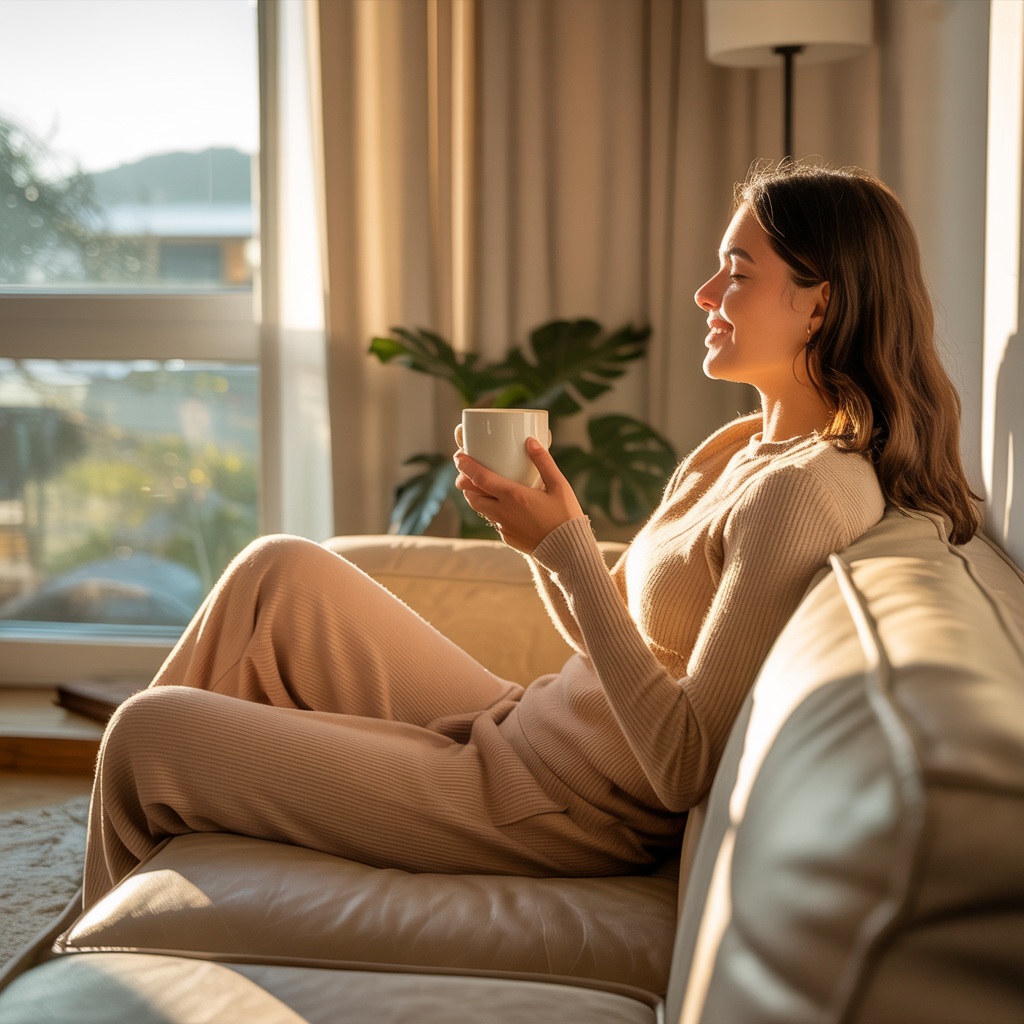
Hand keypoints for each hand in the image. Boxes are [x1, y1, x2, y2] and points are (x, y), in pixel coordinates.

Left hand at [454, 438, 584, 553]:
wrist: (568, 551)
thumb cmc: (565, 516)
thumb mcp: (559, 485)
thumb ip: (543, 461)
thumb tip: (530, 441)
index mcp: (513, 496)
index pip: (479, 478)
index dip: (466, 466)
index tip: (458, 456)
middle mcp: (503, 512)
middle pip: (472, 495)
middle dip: (465, 482)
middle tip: (467, 472)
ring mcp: (503, 526)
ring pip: (479, 508)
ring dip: (476, 496)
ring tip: (481, 486)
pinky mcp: (507, 537)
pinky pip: (493, 519)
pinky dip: (492, 509)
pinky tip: (503, 505)